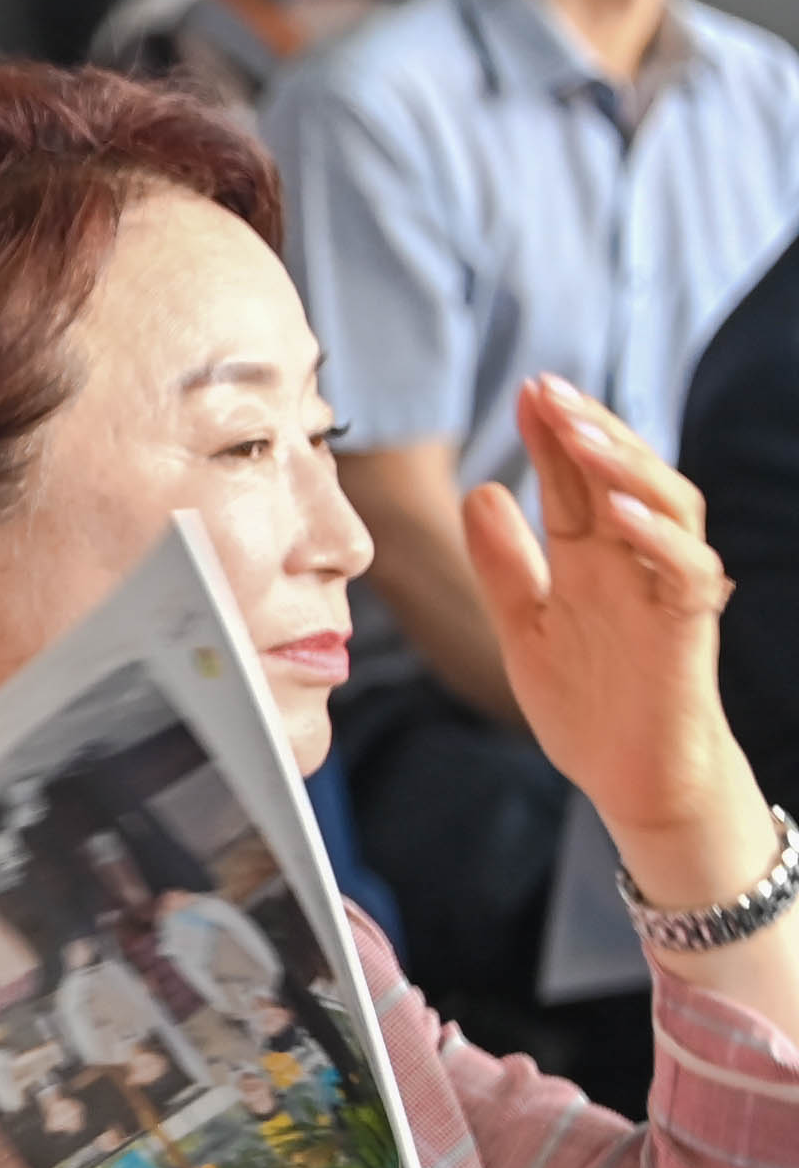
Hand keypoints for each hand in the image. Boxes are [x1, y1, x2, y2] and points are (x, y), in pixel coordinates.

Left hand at [460, 375, 764, 884]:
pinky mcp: (687, 633)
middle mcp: (634, 566)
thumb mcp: (523, 623)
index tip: (526, 389)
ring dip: (625, 467)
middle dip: (587, 430)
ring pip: (668, 509)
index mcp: (594, 560)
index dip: (554, 436)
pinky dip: (660, 538)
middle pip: (621, 479)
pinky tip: (623, 511)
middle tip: (547, 388)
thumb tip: (480, 491)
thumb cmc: (590, 703)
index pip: (575, 482)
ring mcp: (663, 594)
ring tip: (580, 433)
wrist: (631, 779)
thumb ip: (504, 562)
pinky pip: (687, 574)